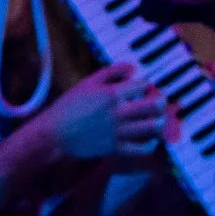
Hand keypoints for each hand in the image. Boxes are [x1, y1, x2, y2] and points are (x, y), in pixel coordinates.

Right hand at [34, 62, 165, 161]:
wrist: (54, 134)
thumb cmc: (69, 106)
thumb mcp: (87, 83)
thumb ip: (111, 72)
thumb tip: (132, 67)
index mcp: (112, 94)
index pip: (143, 85)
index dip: (146, 84)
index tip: (143, 87)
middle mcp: (119, 113)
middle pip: (155, 106)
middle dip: (160, 101)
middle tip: (157, 101)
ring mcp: (119, 132)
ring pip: (153, 126)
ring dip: (159, 121)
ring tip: (155, 119)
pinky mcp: (116, 148)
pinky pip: (142, 148)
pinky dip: (151, 144)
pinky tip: (149, 138)